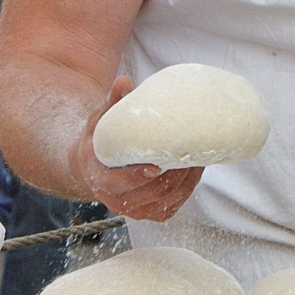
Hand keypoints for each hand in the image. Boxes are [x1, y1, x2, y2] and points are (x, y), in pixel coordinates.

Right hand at [70, 76, 202, 221]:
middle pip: (152, 192)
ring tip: (199, 156)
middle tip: (191, 152)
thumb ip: (112, 103)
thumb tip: (124, 81)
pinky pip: (173, 205)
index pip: (120, 182)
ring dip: (186, 180)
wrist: (95, 167)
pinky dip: (187, 188)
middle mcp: (117, 200)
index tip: (157, 165)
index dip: (139, 175)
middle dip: (174, 173)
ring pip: (167, 199)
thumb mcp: (100, 121)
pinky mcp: (150, 212)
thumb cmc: (100, 141)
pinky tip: (195, 169)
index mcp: (101, 180)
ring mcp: (135, 209)